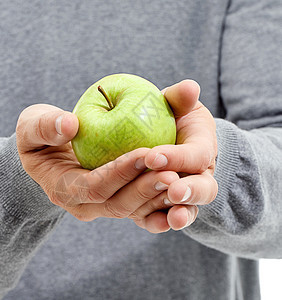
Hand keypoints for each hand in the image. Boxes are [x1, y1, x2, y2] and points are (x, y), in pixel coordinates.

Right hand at [16, 104, 178, 227]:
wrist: (49, 151)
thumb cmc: (40, 137)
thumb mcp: (32, 127)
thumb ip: (44, 126)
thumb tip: (69, 124)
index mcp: (63, 189)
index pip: (94, 187)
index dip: (119, 174)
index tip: (144, 154)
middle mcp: (84, 205)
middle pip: (118, 204)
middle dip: (144, 190)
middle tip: (172, 173)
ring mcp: (102, 206)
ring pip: (134, 209)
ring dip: (157, 197)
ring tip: (181, 178)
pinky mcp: (117, 200)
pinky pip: (141, 207)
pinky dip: (160, 201)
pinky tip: (180, 189)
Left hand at [132, 80, 217, 231]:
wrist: (165, 140)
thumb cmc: (170, 118)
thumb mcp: (176, 105)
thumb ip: (180, 98)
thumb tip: (189, 87)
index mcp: (203, 148)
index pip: (198, 156)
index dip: (179, 158)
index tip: (153, 156)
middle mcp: (199, 175)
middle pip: (204, 189)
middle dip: (190, 190)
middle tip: (173, 188)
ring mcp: (185, 194)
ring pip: (188, 209)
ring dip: (179, 212)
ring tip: (169, 217)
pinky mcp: (165, 206)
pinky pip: (166, 218)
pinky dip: (161, 223)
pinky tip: (154, 224)